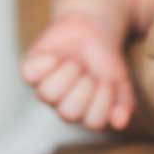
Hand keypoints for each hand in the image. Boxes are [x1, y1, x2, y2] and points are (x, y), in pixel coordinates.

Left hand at [21, 12, 133, 129]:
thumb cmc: (105, 60)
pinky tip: (56, 56)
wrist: (92, 29)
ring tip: (74, 63)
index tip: (108, 81)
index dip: (103, 101)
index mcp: (86, 112)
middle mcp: (63, 105)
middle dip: (84, 89)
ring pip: (48, 95)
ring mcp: (45, 89)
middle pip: (68, 113)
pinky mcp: (30, 70)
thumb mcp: (121, 81)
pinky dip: (45, 63)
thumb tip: (120, 124)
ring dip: (66, 74)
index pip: (94, 121)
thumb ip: (124, 102)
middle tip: (89, 73)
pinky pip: (30, 75)